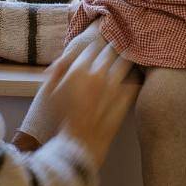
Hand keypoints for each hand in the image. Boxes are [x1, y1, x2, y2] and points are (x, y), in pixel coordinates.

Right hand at [43, 40, 134, 166]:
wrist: (79, 145)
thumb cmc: (61, 120)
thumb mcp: (49, 93)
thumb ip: (56, 71)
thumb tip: (62, 58)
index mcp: (79, 70)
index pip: (94, 46)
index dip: (98, 42)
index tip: (102, 40)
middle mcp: (98, 74)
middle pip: (112, 50)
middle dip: (115, 44)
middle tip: (119, 41)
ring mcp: (115, 86)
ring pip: (126, 61)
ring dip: (127, 56)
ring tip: (129, 54)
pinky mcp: (126, 98)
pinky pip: (134, 80)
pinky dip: (135, 76)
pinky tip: (136, 75)